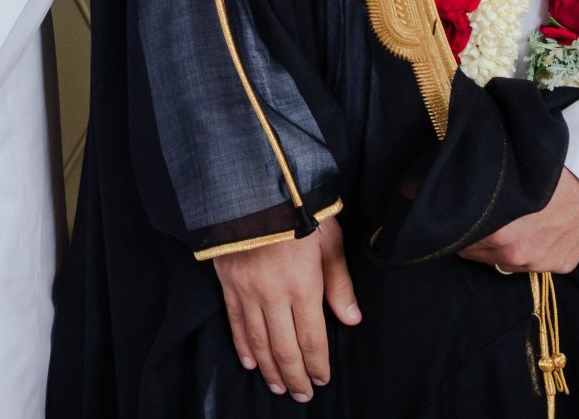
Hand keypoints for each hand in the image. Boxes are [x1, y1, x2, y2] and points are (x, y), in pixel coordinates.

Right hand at [211, 214, 359, 402]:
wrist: (250, 183)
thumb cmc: (297, 206)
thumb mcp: (329, 239)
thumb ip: (339, 282)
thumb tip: (351, 319)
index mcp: (303, 286)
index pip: (312, 339)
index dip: (317, 364)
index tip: (322, 380)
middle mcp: (273, 295)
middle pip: (285, 348)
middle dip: (295, 376)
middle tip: (301, 395)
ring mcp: (246, 290)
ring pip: (259, 340)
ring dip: (270, 368)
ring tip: (279, 387)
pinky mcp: (227, 282)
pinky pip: (235, 321)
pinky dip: (242, 345)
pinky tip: (250, 362)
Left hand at [459, 166, 578, 274]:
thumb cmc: (545, 171)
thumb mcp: (502, 178)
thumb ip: (472, 194)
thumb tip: (432, 192)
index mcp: (499, 235)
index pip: (462, 243)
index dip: (458, 230)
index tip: (458, 220)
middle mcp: (518, 255)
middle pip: (484, 255)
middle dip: (480, 240)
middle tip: (486, 219)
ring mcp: (542, 263)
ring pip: (509, 262)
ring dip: (506, 249)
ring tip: (514, 224)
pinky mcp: (562, 265)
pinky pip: (536, 262)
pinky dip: (534, 250)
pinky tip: (539, 230)